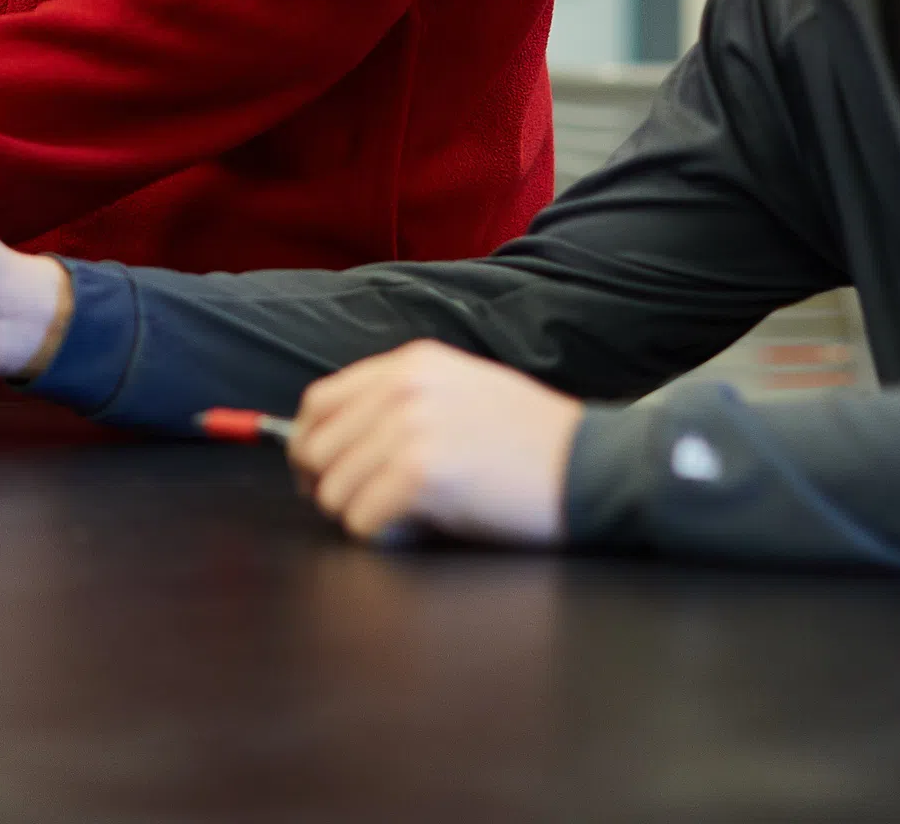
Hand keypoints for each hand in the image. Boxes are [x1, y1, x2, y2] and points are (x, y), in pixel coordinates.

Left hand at [287, 341, 581, 547]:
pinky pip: (362, 520)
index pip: (320, 401)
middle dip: (331, 487)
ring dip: (361, 515)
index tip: (318, 475)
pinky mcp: (420, 474)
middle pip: (316, 448)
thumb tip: (337, 440)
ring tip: (406, 517)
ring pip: (333, 490)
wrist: (590, 467)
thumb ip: (401, 401)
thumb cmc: (530, 441)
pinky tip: (420, 530)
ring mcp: (410, 428)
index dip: (308, 445)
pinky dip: (382, 536)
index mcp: (411, 363)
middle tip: (366, 508)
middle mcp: (404, 387)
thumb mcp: (461, 392)